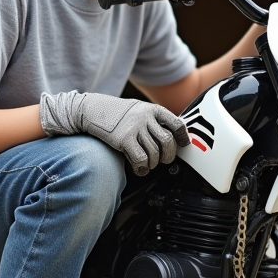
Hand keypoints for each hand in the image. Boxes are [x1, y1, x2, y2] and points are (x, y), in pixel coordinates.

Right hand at [39, 92, 189, 175]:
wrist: (94, 110)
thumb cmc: (119, 114)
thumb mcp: (140, 110)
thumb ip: (155, 120)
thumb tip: (174, 139)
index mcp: (153, 109)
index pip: (176, 124)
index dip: (182, 137)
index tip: (183, 145)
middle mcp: (146, 117)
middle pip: (167, 141)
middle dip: (168, 155)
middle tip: (164, 160)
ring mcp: (135, 128)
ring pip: (154, 153)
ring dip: (153, 163)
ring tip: (147, 164)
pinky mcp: (124, 139)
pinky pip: (141, 159)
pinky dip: (142, 167)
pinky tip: (139, 168)